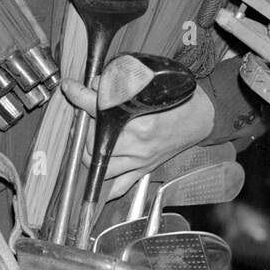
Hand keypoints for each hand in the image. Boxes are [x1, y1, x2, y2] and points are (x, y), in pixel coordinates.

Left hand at [60, 77, 214, 198]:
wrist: (201, 118)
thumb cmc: (178, 100)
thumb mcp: (150, 83)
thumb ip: (118, 82)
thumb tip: (93, 85)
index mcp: (139, 121)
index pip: (97, 106)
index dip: (78, 94)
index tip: (69, 87)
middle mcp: (137, 145)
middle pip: (93, 140)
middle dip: (84, 125)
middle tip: (84, 113)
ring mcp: (139, 161)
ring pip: (98, 164)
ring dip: (87, 150)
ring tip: (89, 136)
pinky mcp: (143, 171)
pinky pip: (118, 187)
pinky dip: (102, 185)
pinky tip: (95, 173)